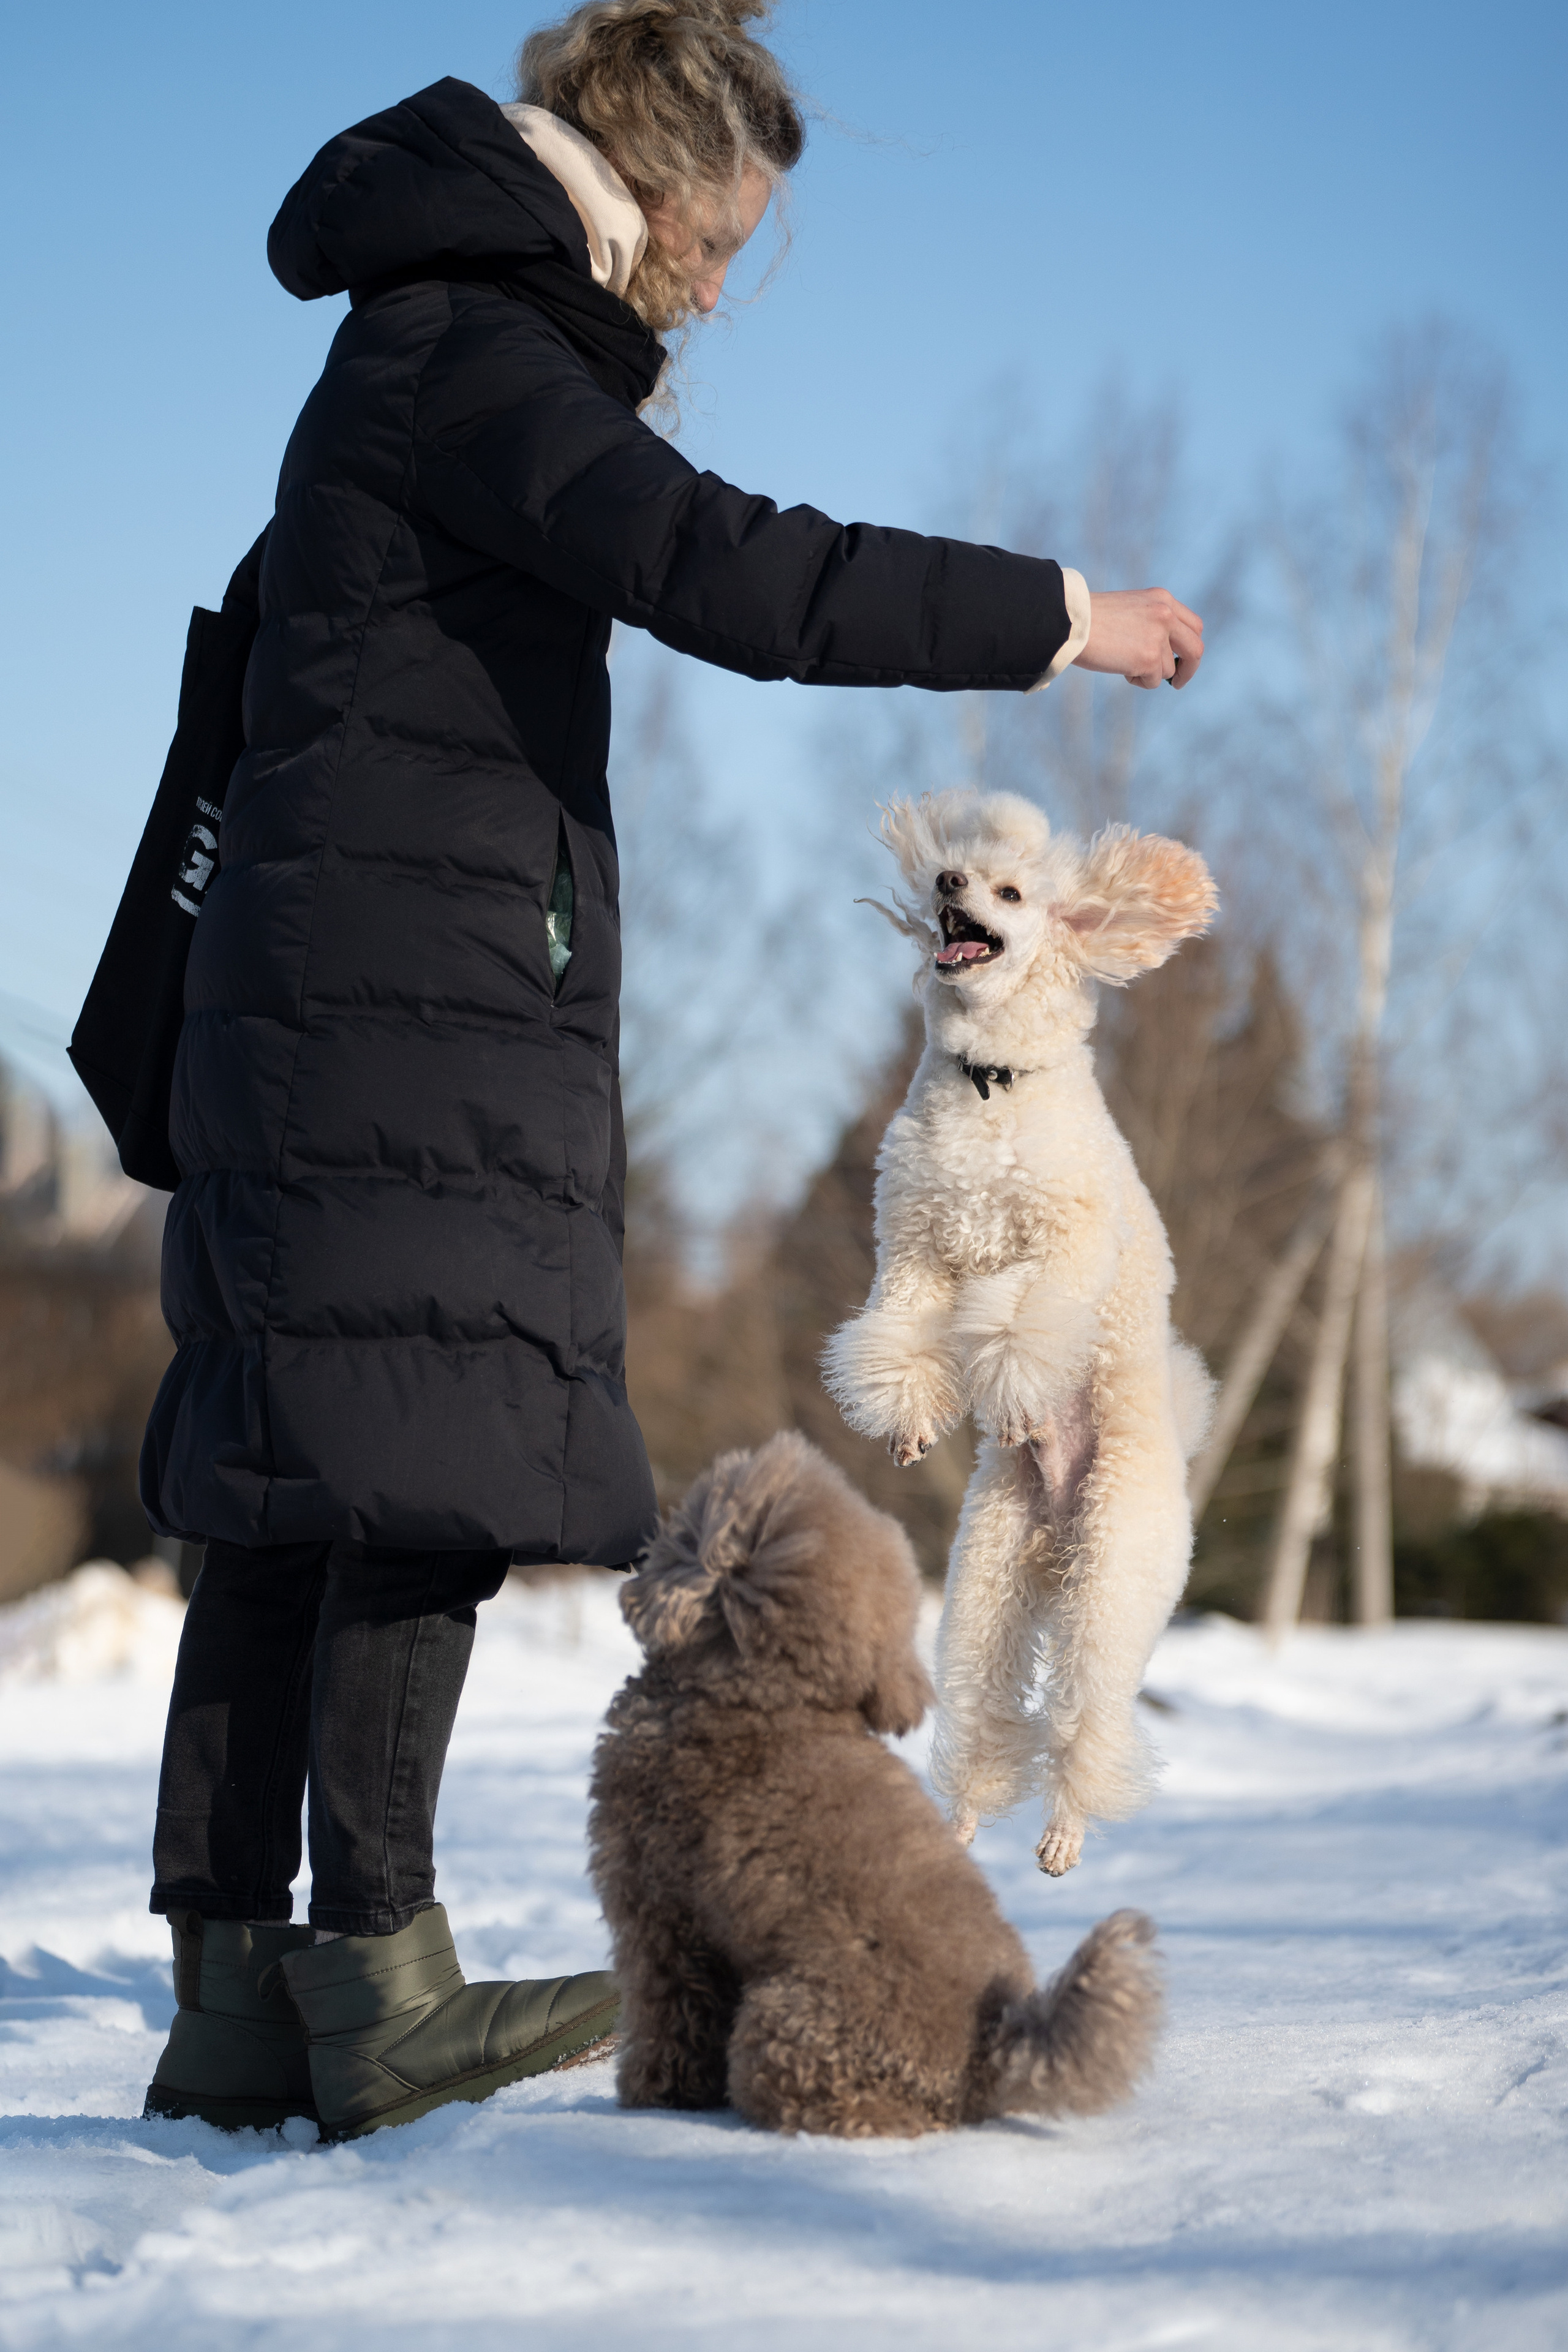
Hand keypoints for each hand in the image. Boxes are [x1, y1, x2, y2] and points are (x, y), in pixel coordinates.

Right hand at [1073, 587, 1204, 689]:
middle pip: (1195, 649)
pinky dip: (1137, 680)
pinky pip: (1153, 681)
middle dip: (1189, 669)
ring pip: (1168, 669)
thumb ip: (1152, 622)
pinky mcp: (1149, 658)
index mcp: (1163, 599)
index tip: (1180, 659)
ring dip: (1148, 674)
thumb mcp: (1130, 609)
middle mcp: (1166, 615)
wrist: (1070, 621)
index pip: (1193, 625)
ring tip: (1122, 663)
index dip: (1189, 645)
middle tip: (1177, 682)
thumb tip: (1165, 655)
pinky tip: (1119, 667)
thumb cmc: (1091, 619)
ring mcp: (1158, 637)